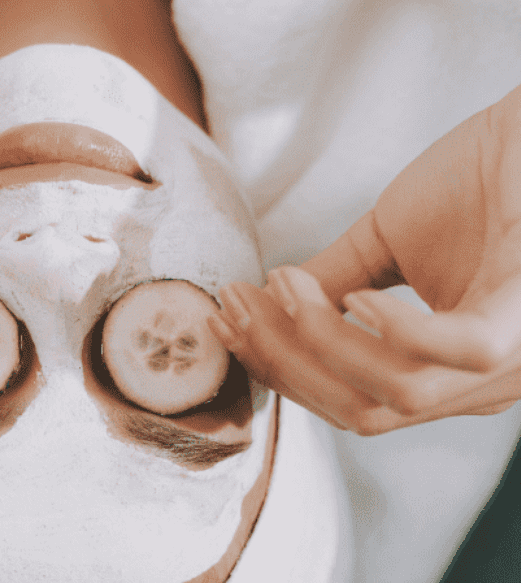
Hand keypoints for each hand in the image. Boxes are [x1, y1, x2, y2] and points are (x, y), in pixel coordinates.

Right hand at [208, 83, 520, 434]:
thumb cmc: (479, 181)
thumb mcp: (382, 245)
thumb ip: (329, 285)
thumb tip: (264, 309)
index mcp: (442, 374)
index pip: (345, 400)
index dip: (278, 367)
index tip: (229, 321)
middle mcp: (476, 385)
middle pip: (358, 410)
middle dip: (283, 361)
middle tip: (241, 306)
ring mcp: (507, 359)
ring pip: (391, 393)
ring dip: (318, 341)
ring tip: (286, 287)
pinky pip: (450, 352)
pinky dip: (389, 331)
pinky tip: (357, 296)